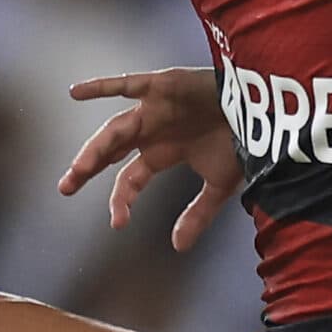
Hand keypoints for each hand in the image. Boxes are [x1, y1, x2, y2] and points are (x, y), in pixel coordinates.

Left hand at [58, 69, 244, 251]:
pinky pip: (127, 84)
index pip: (131, 178)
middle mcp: (152, 130)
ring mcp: (154, 107)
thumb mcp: (219, 185)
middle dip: (87, 168)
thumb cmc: (243, 143)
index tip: (118, 223)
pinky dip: (101, 86)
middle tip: (65, 188)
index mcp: (163, 152)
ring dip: (95, 147)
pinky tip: (75, 92)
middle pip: (111, 151)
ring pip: (115, 128)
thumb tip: (178, 248)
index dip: (122, 199)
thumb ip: (197, 214)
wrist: (266, 112)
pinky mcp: (162, 85)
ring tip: (78, 167)